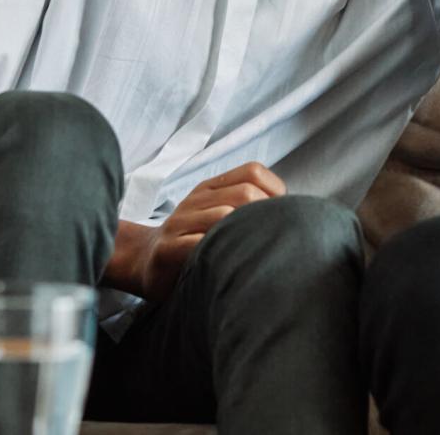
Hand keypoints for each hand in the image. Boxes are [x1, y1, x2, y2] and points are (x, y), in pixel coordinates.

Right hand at [139, 162, 285, 302]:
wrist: (144, 260)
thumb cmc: (194, 240)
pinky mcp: (167, 249)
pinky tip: (229, 267)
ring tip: (254, 255)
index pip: (253, 171)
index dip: (275, 192)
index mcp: (212, 187)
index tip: (278, 219)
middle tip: (270, 242)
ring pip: (225, 217)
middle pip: (246, 193)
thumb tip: (294, 211)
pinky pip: (199, 245)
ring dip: (245, 237)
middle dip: (265, 217)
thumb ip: (248, 206)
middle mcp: (197, 199)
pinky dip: (220, 254)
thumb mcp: (218, 213)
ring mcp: (180, 222)